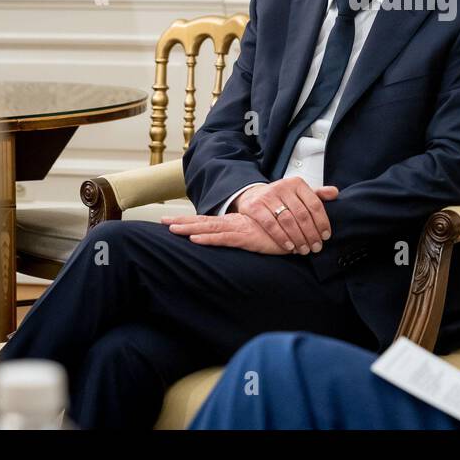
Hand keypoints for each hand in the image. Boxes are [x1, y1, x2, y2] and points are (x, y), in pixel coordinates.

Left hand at [162, 212, 288, 253]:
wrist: (297, 232)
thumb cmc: (280, 234)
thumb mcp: (262, 236)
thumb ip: (252, 234)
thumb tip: (241, 235)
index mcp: (236, 222)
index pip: (210, 220)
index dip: (191, 221)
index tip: (172, 221)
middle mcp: (235, 223)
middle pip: (204, 222)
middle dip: (182, 222)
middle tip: (162, 221)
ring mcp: (240, 229)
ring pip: (210, 228)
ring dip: (189, 229)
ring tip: (171, 228)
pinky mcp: (246, 238)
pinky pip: (224, 238)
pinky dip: (208, 239)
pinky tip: (195, 239)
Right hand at [233, 178, 336, 253]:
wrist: (253, 196)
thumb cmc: (280, 198)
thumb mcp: (299, 193)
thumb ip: (317, 195)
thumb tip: (335, 193)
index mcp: (297, 184)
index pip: (314, 204)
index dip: (322, 222)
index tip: (326, 236)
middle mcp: (283, 187)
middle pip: (302, 214)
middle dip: (311, 234)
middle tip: (316, 247)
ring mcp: (268, 196)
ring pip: (288, 220)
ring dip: (298, 238)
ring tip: (304, 249)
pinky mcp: (256, 206)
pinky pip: (271, 225)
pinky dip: (282, 237)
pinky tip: (289, 246)